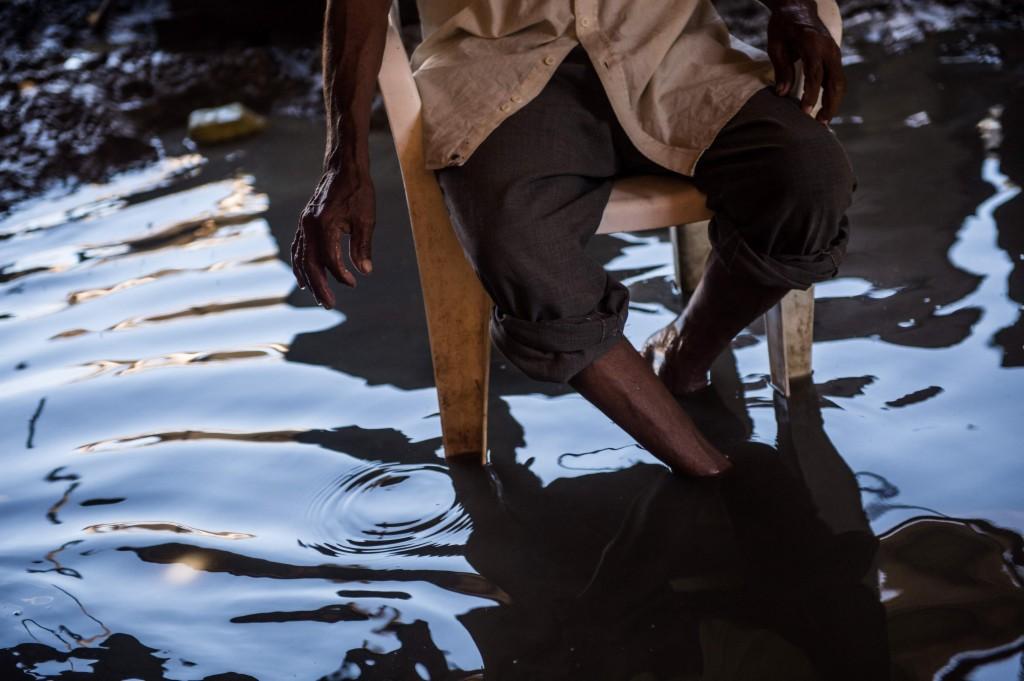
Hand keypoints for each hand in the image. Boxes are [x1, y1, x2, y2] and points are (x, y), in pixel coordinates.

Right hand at [291, 166, 374, 308]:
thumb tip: (365, 272)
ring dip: (309, 280)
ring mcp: (304, 225)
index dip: (340, 275)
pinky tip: (304, 280)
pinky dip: (300, 266)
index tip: (353, 284)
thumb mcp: (366, 219)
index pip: (329, 258)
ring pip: (301, 258)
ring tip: (318, 298)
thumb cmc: (358, 191)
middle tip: (329, 305)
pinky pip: (298, 249)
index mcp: (324, 224)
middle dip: (319, 287)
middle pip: (310, 264)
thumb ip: (363, 246)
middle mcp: (309, 226)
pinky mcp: (304, 224)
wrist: (344, 168)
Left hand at [766, 0, 845, 124]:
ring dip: (834, 102)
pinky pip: (837, 78)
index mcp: (813, 44)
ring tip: (823, 121)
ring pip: (840, 82)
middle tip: (820, 124)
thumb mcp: (776, 46)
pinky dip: (833, 94)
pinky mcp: (835, 56)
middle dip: (829, 104)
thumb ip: (782, 69)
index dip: (812, 95)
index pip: (816, 74)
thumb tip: (782, 94)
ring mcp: (835, 52)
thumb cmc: (783, 27)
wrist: (797, 7)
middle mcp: (829, 48)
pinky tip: (824, 108)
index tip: (805, 112)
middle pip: (835, 81)